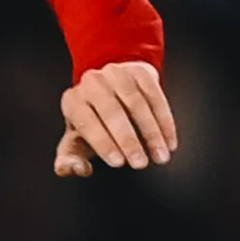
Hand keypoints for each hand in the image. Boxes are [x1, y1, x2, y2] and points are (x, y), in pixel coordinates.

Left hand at [56, 60, 178, 177]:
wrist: (111, 89)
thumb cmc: (93, 122)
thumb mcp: (76, 140)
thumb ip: (70, 159)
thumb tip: (76, 169)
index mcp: (73, 101)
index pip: (87, 122)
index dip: (103, 143)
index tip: (118, 162)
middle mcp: (92, 83)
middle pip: (112, 111)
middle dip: (128, 140)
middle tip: (140, 163)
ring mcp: (117, 74)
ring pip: (137, 103)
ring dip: (151, 133)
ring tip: (160, 156)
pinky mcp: (140, 72)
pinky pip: (156, 96)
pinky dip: (164, 121)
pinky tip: (169, 142)